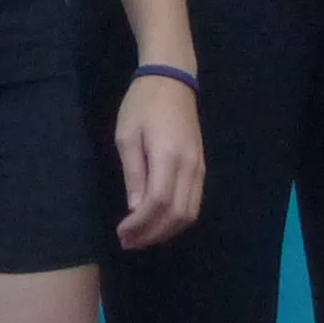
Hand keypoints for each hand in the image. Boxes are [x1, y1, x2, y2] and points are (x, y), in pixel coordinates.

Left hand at [115, 74, 206, 250]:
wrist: (172, 80)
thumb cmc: (142, 104)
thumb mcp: (127, 135)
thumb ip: (133, 173)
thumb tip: (135, 208)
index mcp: (168, 155)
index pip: (158, 202)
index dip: (140, 224)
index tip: (121, 232)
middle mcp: (189, 166)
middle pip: (177, 214)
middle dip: (152, 233)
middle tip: (128, 242)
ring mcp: (199, 168)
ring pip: (190, 213)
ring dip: (166, 231)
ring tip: (141, 237)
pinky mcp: (202, 167)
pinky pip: (194, 203)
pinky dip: (177, 219)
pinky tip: (159, 223)